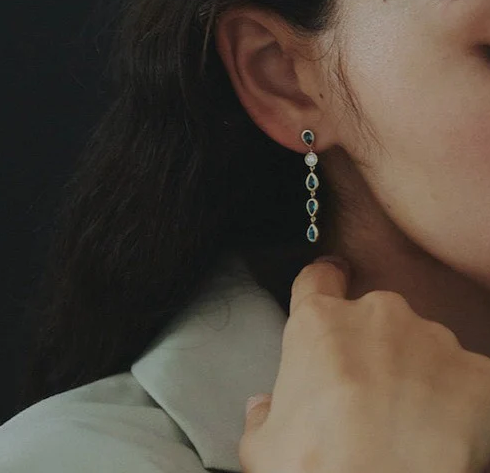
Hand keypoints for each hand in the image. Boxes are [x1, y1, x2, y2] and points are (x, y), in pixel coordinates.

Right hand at [239, 257, 489, 472]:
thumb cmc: (316, 466)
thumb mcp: (264, 444)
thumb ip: (264, 414)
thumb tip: (265, 408)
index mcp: (319, 324)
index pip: (318, 278)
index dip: (322, 281)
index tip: (330, 283)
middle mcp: (375, 316)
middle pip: (371, 316)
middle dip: (370, 343)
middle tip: (364, 390)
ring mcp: (430, 339)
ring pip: (420, 343)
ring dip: (414, 370)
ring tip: (406, 419)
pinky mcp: (478, 373)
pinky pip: (464, 377)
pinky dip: (455, 400)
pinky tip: (442, 433)